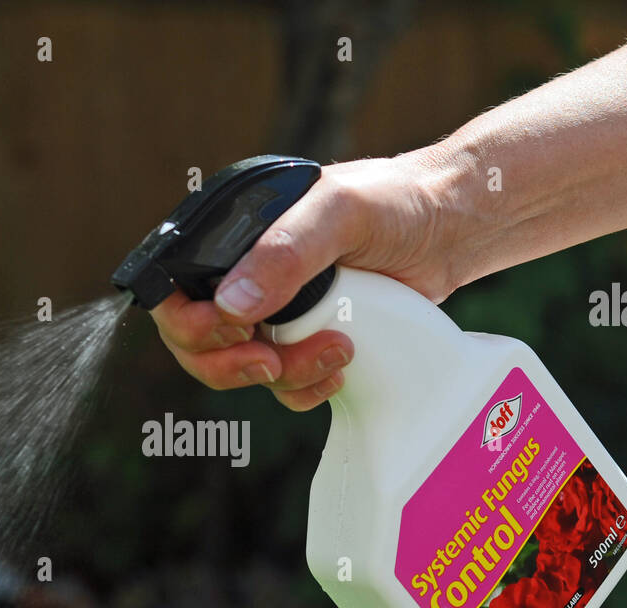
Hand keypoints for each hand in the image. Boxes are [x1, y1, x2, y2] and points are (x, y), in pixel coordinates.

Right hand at [149, 150, 461, 410]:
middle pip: (196, 342)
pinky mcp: (306, 339)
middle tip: (270, 361)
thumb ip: (286, 252)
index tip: (233, 332)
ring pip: (239, 370)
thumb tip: (230, 306)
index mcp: (234, 236)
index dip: (187, 323)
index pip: (173, 289)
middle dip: (229, 363)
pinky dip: (304, 388)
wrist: (453, 228)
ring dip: (280, 376)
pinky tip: (339, 368)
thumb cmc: (397, 201)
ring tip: (334, 353)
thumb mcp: (340, 211)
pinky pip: (282, 385)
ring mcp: (275, 311)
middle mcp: (245, 274)